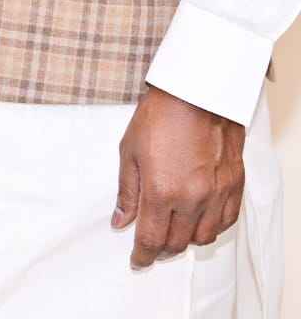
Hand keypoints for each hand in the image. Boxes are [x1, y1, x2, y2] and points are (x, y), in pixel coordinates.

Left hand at [114, 85, 245, 267]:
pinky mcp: (234, 186)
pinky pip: (226, 222)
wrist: (196, 94)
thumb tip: (120, 221)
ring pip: (203, 237)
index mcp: (161, 190)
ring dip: (187, 239)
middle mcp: (191, 198)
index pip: (151, 239)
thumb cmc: (159, 117)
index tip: (137, 260)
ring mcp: (216, 194)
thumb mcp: (130, 151)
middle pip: (177, 243)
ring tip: (176, 229)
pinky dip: (212, 227)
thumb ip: (127, 191)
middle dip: (162, 248)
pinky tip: (200, 218)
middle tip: (153, 242)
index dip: (142, 255)